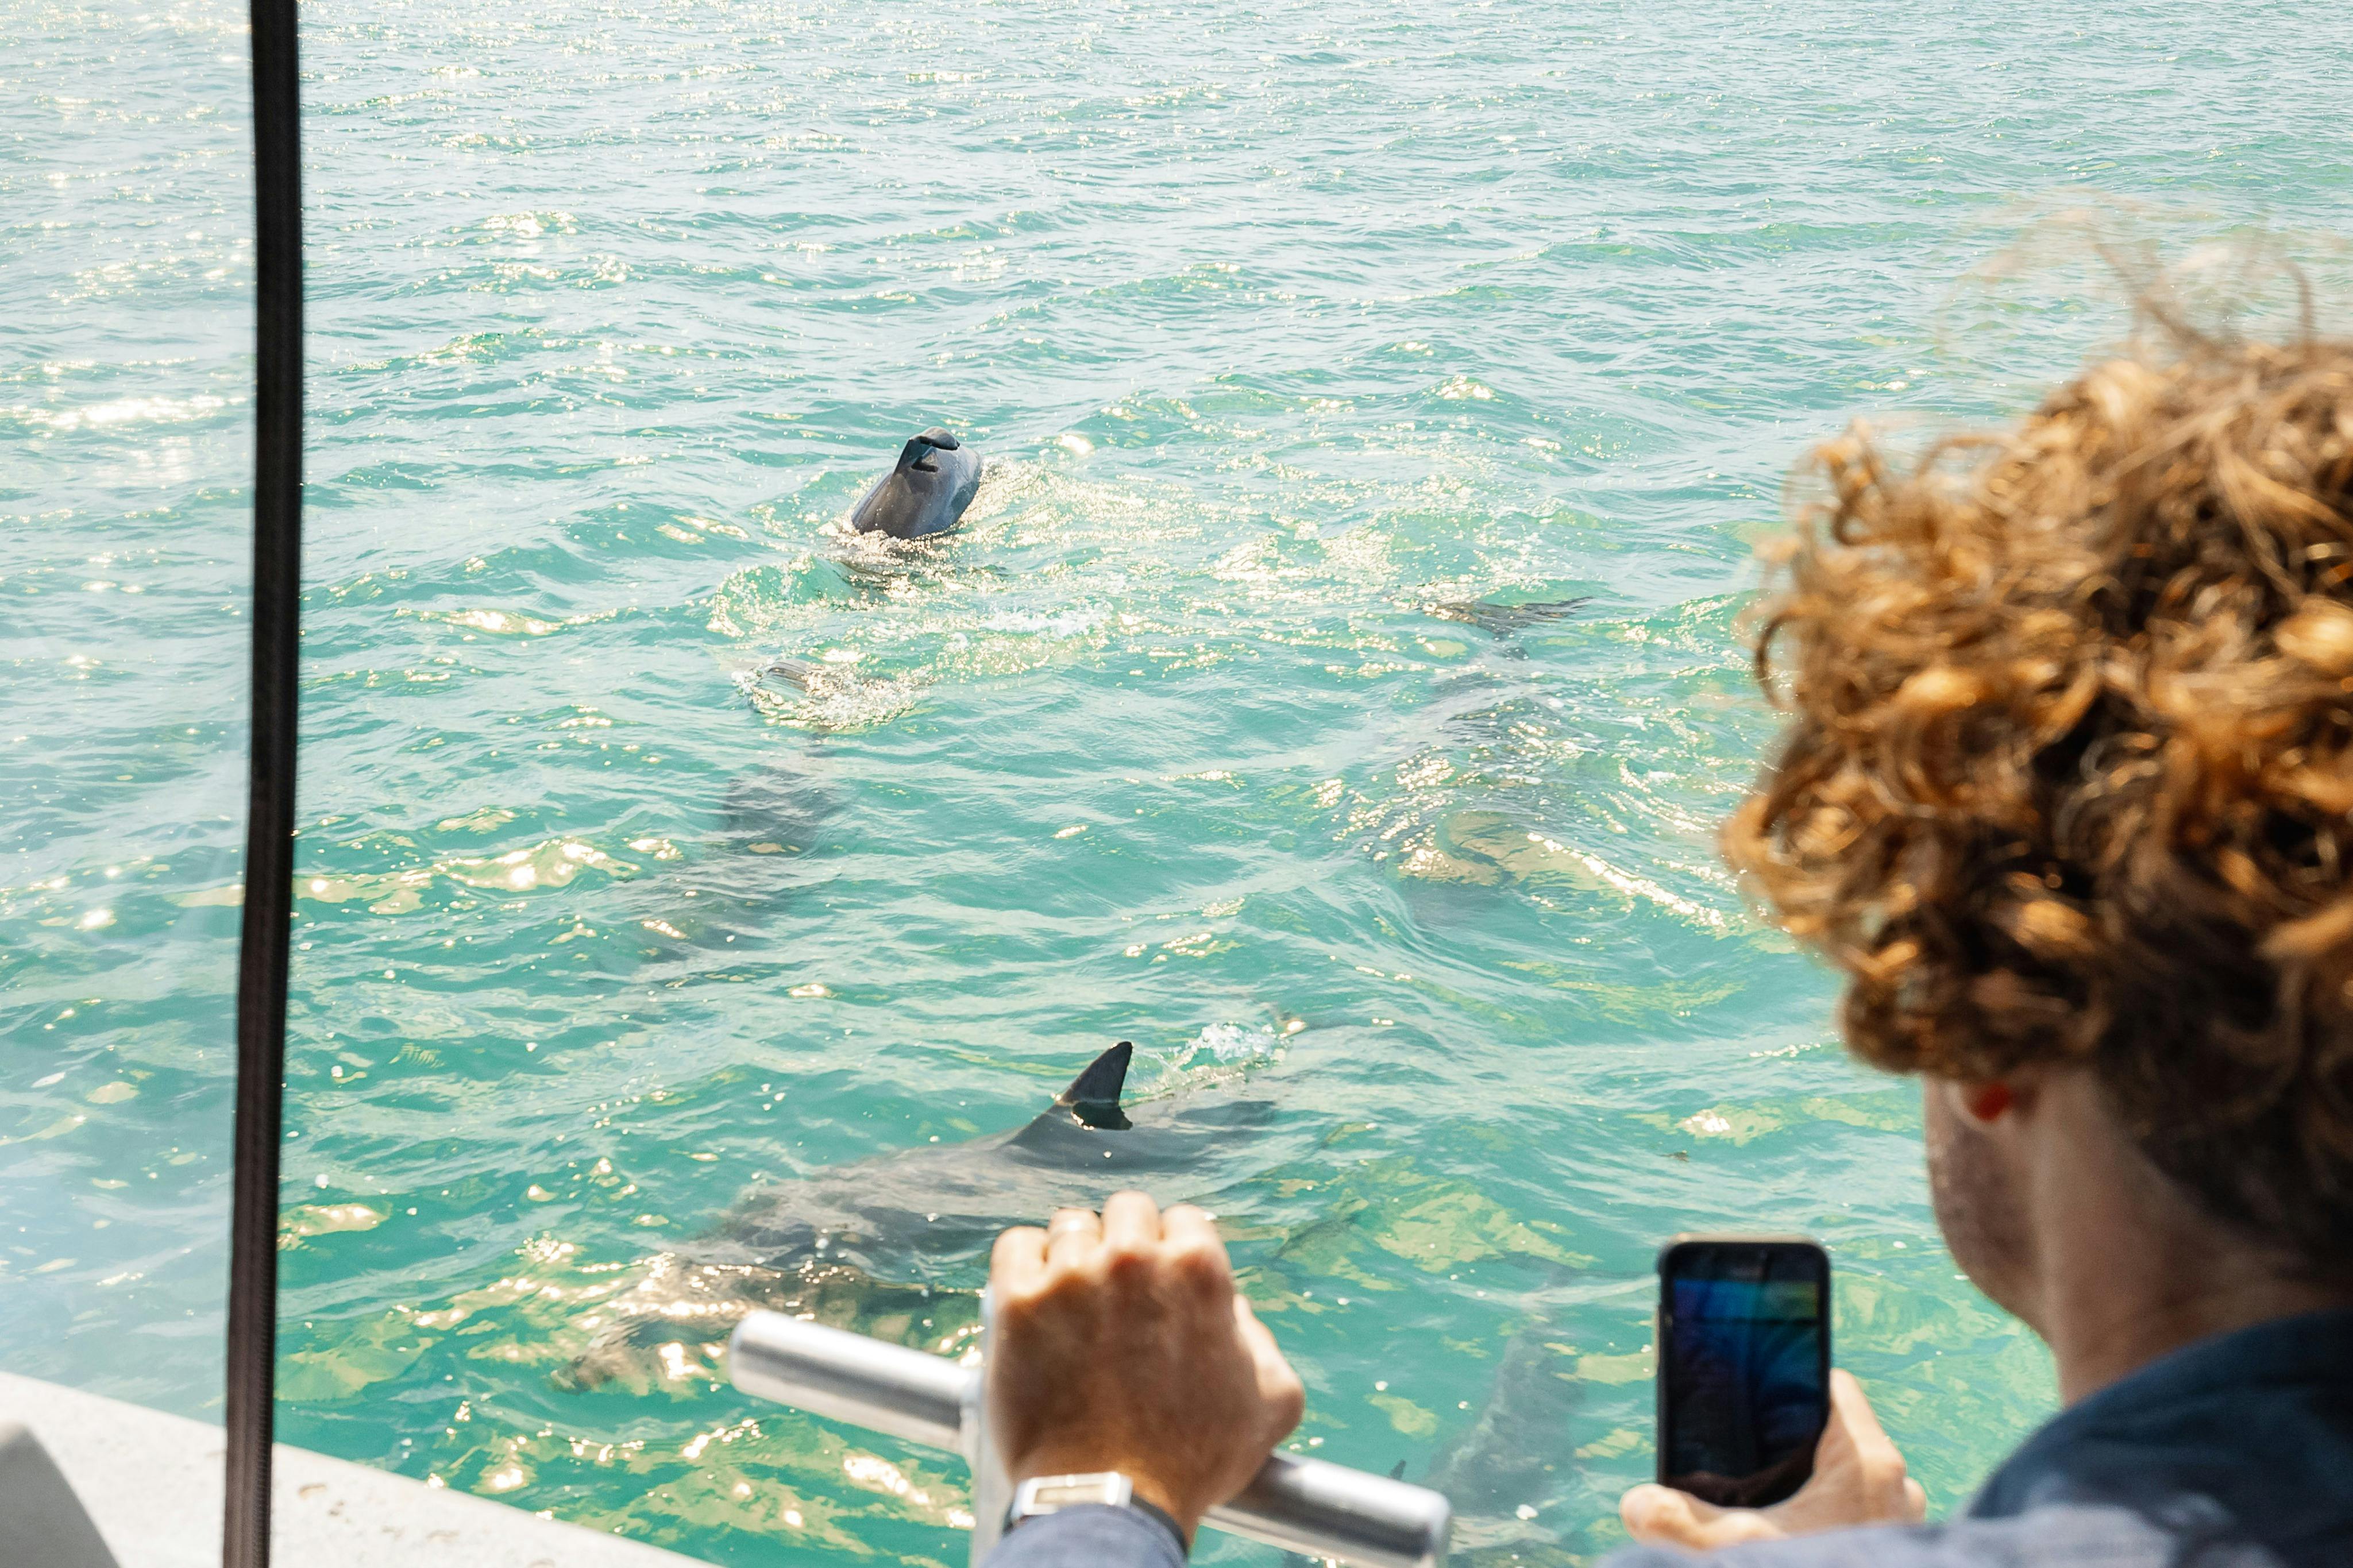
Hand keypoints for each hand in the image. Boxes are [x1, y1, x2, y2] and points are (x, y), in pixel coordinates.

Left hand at [986, 1191, 1305, 1540]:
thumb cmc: (1192, 1462)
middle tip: (1117, 1290)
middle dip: (1125, 1243)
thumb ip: (1262, 1342)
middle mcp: (1134, 1259)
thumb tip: (1235, 1310)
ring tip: (1073, 1299)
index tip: (1159, 1285)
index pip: (1181, 1221)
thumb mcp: (1272, 1403)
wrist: (1110, 1501)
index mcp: (1198, 1270)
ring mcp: (1072, 1277)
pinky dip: (1024, 1262)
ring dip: (1075, 1254)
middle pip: (1125, 1211)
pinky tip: (1034, 1293)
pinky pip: (1015, 1245)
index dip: (1172, 1253)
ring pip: (1070, 1226)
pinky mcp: (1018, 1301)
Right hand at [1620, 1370, 1926, 1547]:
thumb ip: (1679, 1523)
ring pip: (1847, 1480)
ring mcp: (1898, 1523)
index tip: (1750, 1397)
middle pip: (1835, 1434)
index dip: (1788, 1382)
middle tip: (1744, 1457)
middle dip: (1789, 1442)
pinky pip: (1858, 1516)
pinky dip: (1824, 1520)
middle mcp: (1896, 1487)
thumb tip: (1637, 1504)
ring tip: (1764, 1503)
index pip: (1832, 1386)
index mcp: (1868, 1462)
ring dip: (1809, 1486)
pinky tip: (1788, 1541)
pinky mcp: (1894, 1553)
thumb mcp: (1736, 1551)